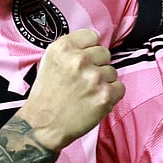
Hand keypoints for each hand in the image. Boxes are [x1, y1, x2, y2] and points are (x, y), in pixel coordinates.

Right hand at [17, 29, 124, 150]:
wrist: (42, 126)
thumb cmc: (46, 96)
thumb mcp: (50, 61)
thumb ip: (72, 49)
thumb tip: (94, 43)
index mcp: (63, 48)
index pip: (92, 36)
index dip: (89, 49)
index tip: (83, 61)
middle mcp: (79, 59)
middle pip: (104, 53)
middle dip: (97, 66)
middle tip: (82, 81)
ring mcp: (94, 77)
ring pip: (112, 71)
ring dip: (103, 82)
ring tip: (86, 94)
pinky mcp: (105, 95)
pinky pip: (120, 88)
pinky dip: (111, 96)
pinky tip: (95, 101)